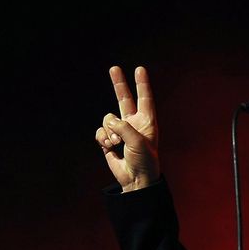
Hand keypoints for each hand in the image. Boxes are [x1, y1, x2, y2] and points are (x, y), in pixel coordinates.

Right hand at [95, 65, 158, 190]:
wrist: (136, 180)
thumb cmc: (144, 161)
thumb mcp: (137, 141)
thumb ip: (123, 127)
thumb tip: (109, 121)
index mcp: (147, 122)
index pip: (145, 99)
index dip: (142, 84)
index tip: (140, 69)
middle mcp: (134, 123)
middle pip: (124, 99)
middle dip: (119, 84)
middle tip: (114, 68)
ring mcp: (121, 131)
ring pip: (108, 119)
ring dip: (109, 130)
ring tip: (117, 143)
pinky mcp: (110, 140)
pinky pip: (101, 131)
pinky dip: (103, 138)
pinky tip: (110, 148)